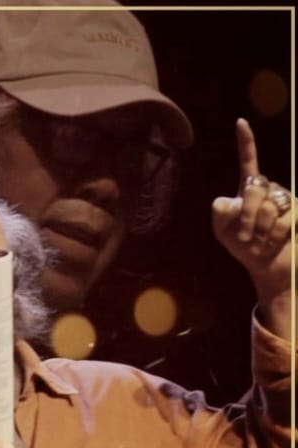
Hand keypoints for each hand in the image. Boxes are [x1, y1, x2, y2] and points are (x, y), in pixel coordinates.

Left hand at [211, 119, 291, 327]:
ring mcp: (287, 199)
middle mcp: (271, 189)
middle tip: (244, 236)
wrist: (266, 266)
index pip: (247, 162)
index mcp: (249, 189)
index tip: (241, 122)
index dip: (246, 143)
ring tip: (259, 241)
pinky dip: (273, 236)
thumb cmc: (244, 247)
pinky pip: (283, 220)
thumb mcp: (222, 232)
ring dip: (259, 230)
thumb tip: (228, 198)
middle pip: (254, 189)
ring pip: (268, 206)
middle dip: (245, 216)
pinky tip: (273, 243)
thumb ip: (220, 213)